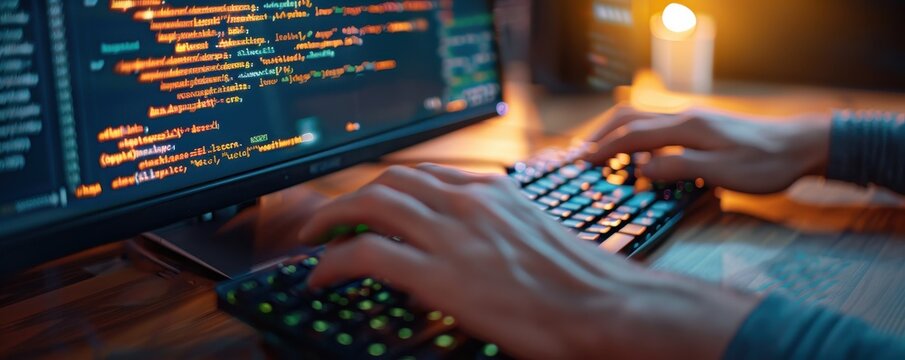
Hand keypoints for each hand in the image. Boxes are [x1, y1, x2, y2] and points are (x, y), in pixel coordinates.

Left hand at [298, 164, 758, 358]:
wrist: (605, 306)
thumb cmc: (582, 281)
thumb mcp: (534, 237)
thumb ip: (496, 231)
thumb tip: (468, 249)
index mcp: (493, 191)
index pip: (424, 174)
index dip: (388, 186)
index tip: (373, 201)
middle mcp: (467, 201)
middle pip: (390, 179)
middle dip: (352, 196)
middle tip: (331, 217)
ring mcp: (451, 233)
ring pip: (371, 203)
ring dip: (332, 218)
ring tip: (314, 237)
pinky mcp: (438, 271)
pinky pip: (365, 252)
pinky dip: (333, 260)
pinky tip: (321, 273)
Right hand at [583, 104, 831, 193]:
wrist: (799, 146)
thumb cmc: (764, 163)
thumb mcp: (722, 172)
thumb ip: (677, 167)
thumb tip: (639, 169)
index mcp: (685, 127)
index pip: (631, 134)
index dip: (604, 148)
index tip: (581, 162)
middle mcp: (684, 116)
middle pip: (629, 116)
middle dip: (601, 134)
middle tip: (580, 153)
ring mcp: (692, 119)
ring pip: (641, 117)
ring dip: (616, 132)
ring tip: (599, 150)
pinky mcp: (700, 126)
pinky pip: (656, 125)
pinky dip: (635, 136)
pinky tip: (635, 153)